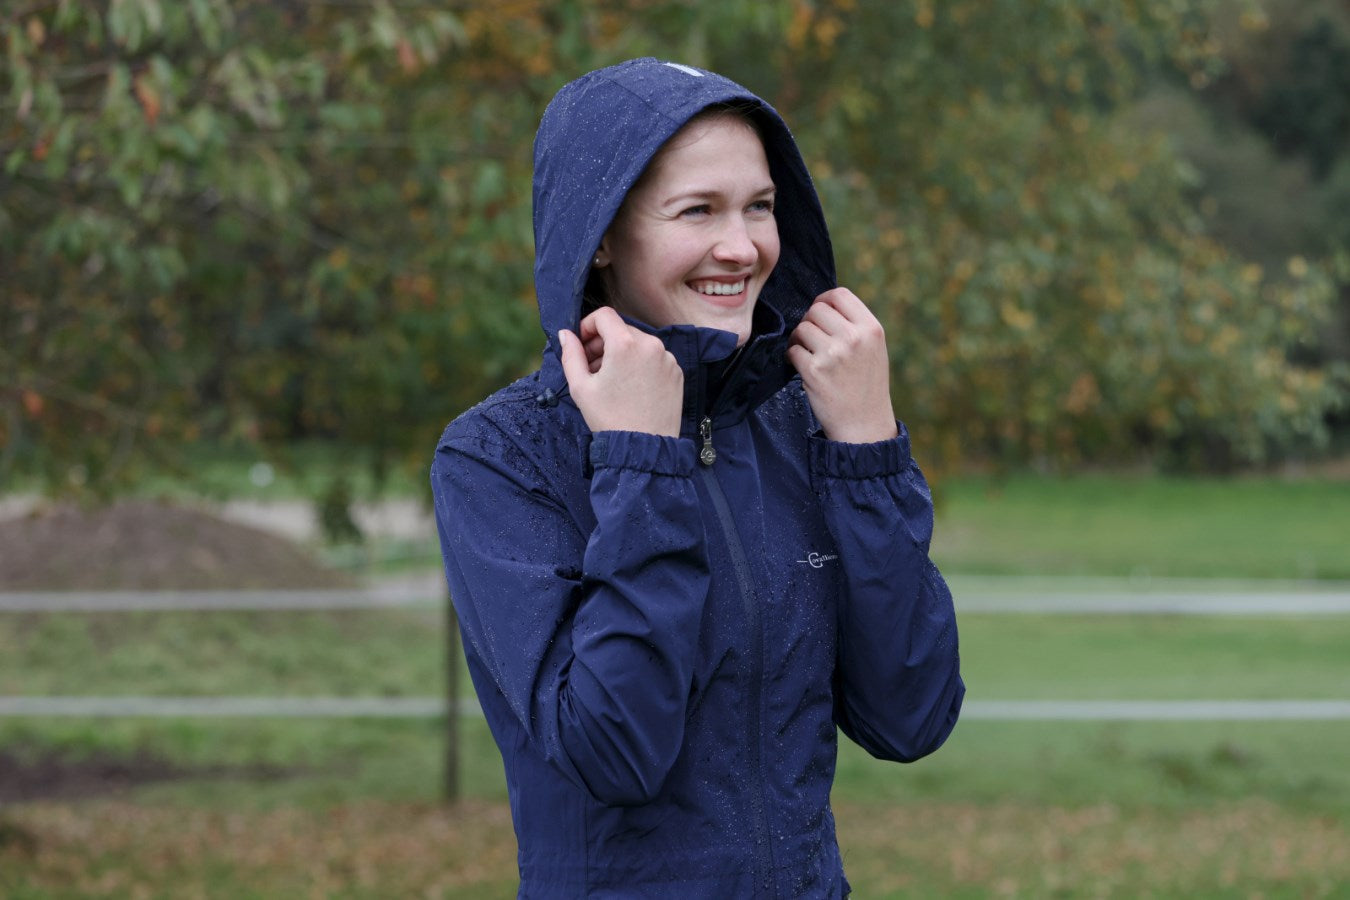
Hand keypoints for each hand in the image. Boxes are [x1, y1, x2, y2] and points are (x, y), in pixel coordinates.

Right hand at [559, 307, 683, 436]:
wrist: (645, 449)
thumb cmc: (610, 419)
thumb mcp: (580, 387)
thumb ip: (570, 354)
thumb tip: (566, 334)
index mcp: (625, 344)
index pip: (604, 315)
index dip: (587, 325)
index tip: (582, 345)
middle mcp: (651, 345)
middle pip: (621, 330)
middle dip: (603, 343)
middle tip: (591, 368)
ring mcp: (667, 358)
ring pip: (638, 344)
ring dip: (621, 354)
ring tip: (611, 381)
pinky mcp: (677, 372)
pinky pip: (654, 358)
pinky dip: (640, 365)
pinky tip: (630, 388)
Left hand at [787, 287, 898, 443]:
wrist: (864, 425)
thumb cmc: (867, 386)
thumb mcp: (874, 349)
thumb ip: (854, 325)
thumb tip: (823, 304)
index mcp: (871, 329)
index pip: (840, 295)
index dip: (824, 300)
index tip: (819, 312)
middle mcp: (853, 338)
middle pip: (816, 310)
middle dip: (809, 322)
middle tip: (811, 339)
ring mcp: (833, 354)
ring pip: (801, 328)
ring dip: (799, 339)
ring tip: (807, 353)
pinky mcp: (814, 371)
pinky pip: (792, 351)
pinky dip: (792, 357)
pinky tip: (802, 367)